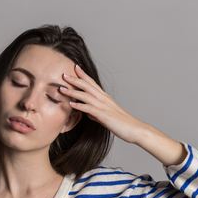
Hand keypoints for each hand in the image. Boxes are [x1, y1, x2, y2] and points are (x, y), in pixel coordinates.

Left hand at [60, 65, 186, 165]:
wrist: (135, 129)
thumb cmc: (121, 123)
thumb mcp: (106, 116)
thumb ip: (95, 113)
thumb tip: (87, 113)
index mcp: (105, 98)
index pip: (92, 83)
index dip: (83, 75)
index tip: (75, 67)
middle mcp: (104, 99)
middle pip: (87, 86)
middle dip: (75, 79)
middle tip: (64, 74)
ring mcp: (104, 107)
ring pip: (86, 95)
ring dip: (73, 91)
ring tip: (62, 88)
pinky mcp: (104, 115)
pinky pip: (90, 109)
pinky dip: (80, 106)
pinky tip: (71, 104)